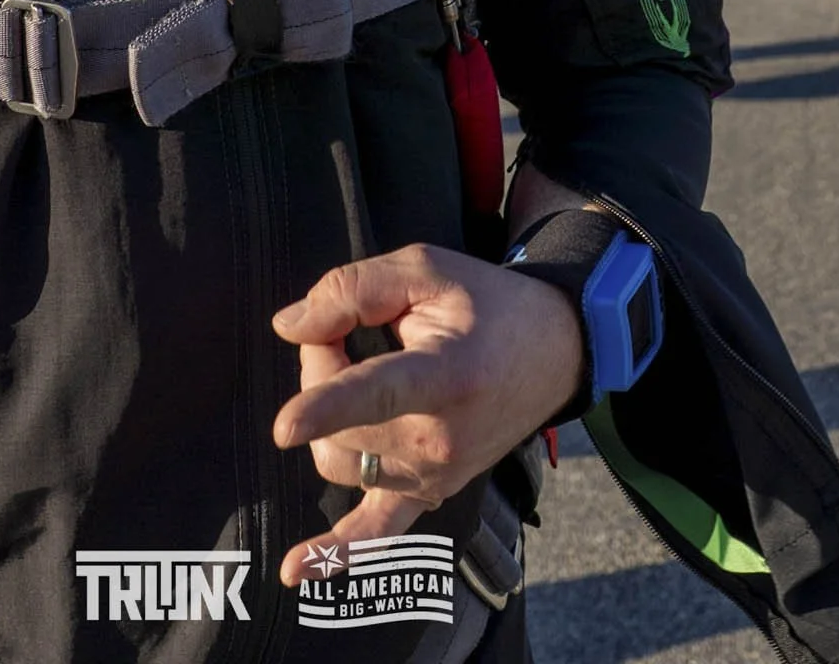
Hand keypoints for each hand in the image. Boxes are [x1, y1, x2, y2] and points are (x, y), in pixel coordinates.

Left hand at [269, 244, 580, 585]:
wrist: (555, 353)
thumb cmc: (486, 304)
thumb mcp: (425, 269)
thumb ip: (351, 290)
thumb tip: (288, 326)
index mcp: (445, 376)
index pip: (377, 394)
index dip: (326, 406)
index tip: (283, 427)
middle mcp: (441, 438)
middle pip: (340, 424)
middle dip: (319, 369)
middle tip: (346, 329)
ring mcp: (437, 474)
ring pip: (340, 461)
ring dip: (326, 420)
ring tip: (357, 374)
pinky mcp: (433, 492)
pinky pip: (378, 531)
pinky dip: (337, 551)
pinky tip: (296, 569)